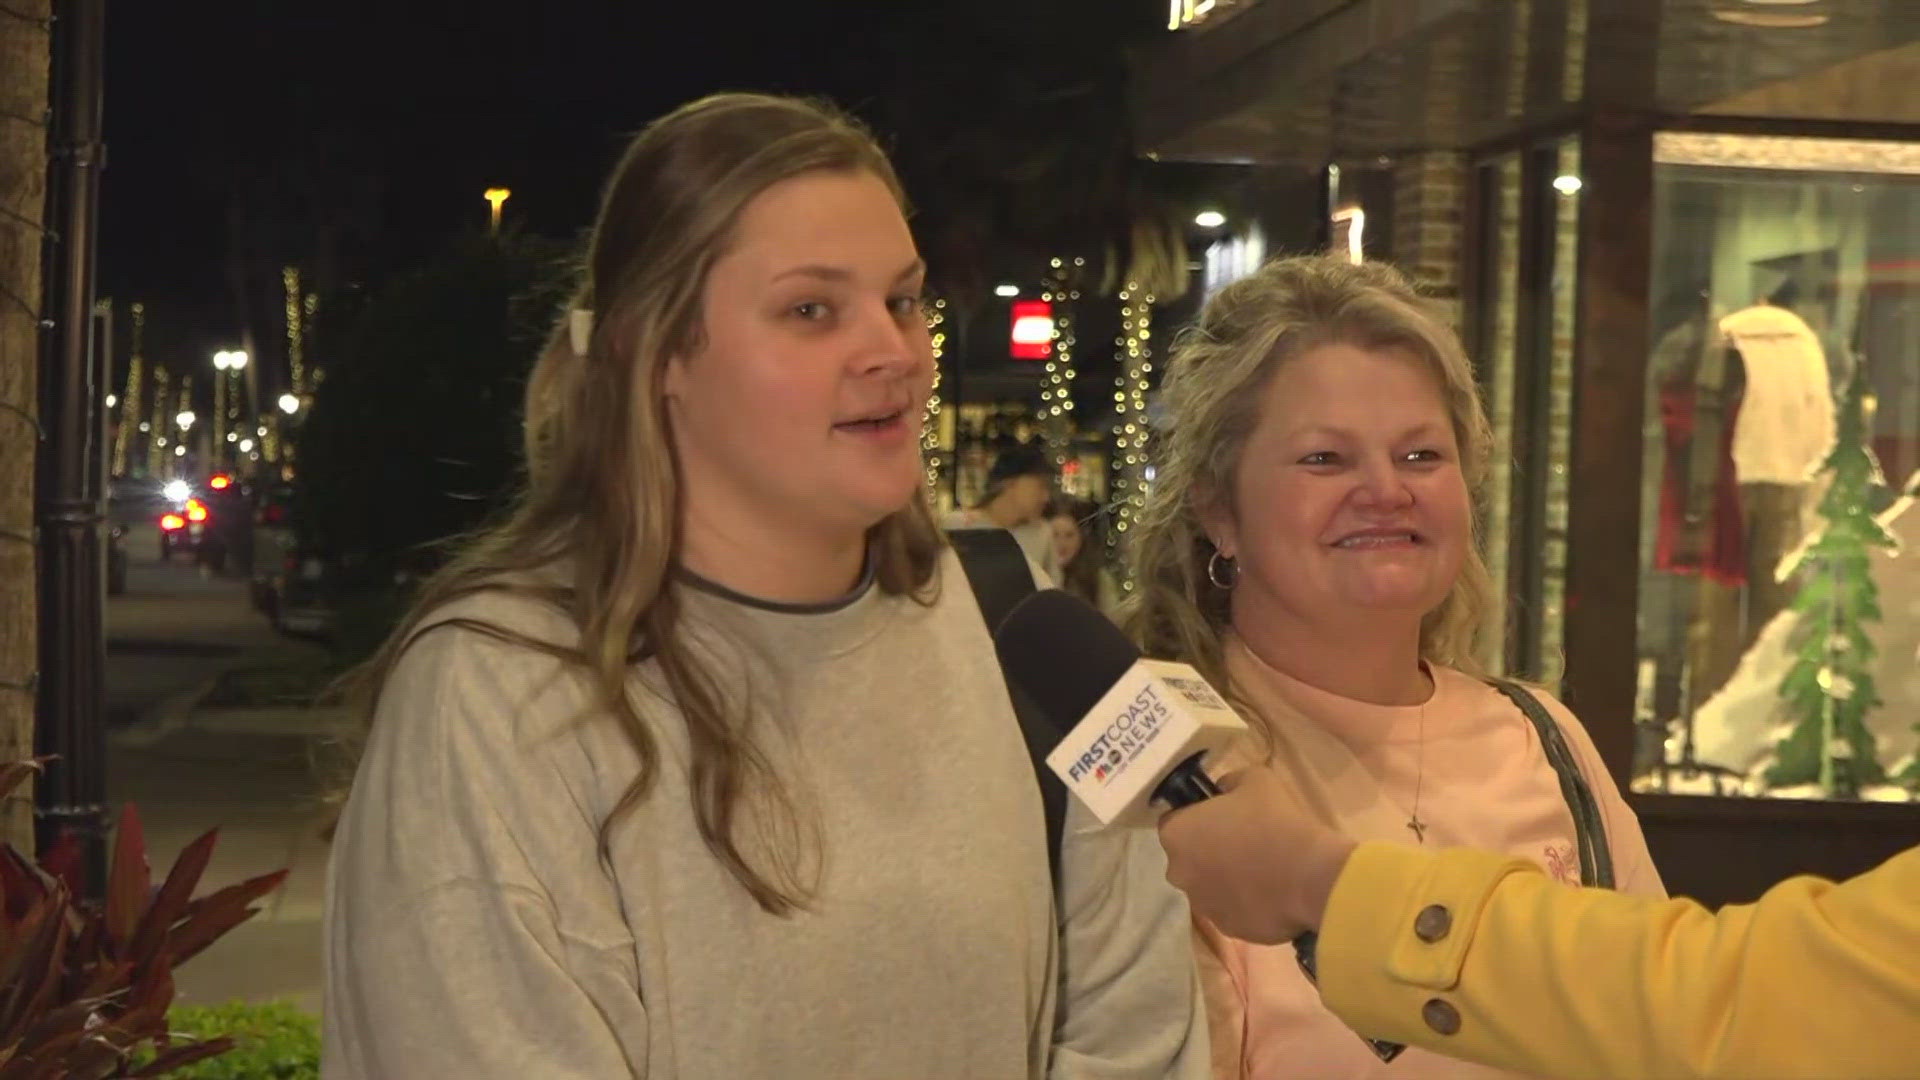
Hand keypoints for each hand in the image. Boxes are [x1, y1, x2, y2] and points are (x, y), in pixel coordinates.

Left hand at [1157, 767, 1356, 944]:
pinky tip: (1270, 892)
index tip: (1221, 815)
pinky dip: (1243, 902)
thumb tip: (1223, 791)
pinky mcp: (1227, 928)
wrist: (1307, 876)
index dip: (1196, 816)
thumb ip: (1229, 782)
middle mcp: (1179, 873)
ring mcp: (1202, 905)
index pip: (1174, 821)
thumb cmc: (1275, 822)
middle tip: (1242, 841)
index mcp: (1176, 834)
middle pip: (1187, 857)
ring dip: (1224, 878)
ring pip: (1207, 886)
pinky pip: (1230, 909)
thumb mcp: (1254, 779)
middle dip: (1207, 849)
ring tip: (1260, 869)